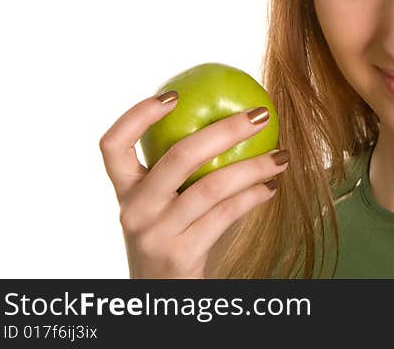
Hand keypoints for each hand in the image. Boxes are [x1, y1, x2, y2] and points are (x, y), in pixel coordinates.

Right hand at [99, 93, 287, 277]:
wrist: (163, 298)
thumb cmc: (173, 240)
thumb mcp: (164, 207)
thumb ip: (180, 173)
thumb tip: (233, 120)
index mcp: (125, 192)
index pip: (112, 146)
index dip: (137, 116)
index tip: (174, 95)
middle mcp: (133, 211)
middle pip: (177, 157)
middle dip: (224, 130)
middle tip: (260, 115)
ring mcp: (155, 234)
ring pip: (211, 187)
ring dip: (253, 166)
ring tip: (281, 156)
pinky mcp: (180, 254)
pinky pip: (226, 215)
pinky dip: (253, 197)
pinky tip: (271, 188)